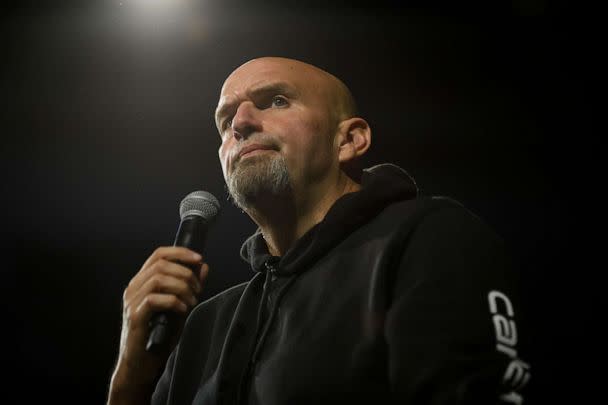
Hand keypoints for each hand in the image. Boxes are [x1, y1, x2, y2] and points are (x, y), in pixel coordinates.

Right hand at [108, 246, 209, 404]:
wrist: (143, 364)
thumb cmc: (160, 336)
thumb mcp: (181, 306)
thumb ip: (190, 286)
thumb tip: (203, 266)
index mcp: (142, 282)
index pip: (158, 255)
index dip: (180, 253)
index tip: (199, 258)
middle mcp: (133, 288)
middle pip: (161, 265)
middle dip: (186, 274)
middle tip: (198, 291)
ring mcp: (131, 302)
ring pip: (158, 279)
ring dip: (181, 287)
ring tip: (191, 302)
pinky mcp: (134, 317)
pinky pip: (154, 299)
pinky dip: (173, 301)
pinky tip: (183, 310)